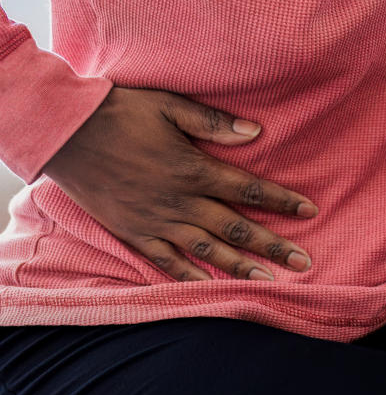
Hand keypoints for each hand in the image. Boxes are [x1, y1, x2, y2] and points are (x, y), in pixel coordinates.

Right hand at [41, 85, 318, 281]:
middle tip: (303, 262)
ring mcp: (156, 221)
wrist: (67, 133)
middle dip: (273, 245)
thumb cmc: (122, 113)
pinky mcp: (133, 232)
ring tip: (269, 280)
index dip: (281, 201)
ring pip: (207, 250)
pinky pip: (165, 261)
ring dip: (240, 266)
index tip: (310, 211)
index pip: (248, 189)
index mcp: (194, 170)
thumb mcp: (171, 107)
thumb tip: (256, 132)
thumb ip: (214, 123)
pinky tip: (211, 287)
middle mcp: (180, 201)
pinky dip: (189, 276)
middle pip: (236, 228)